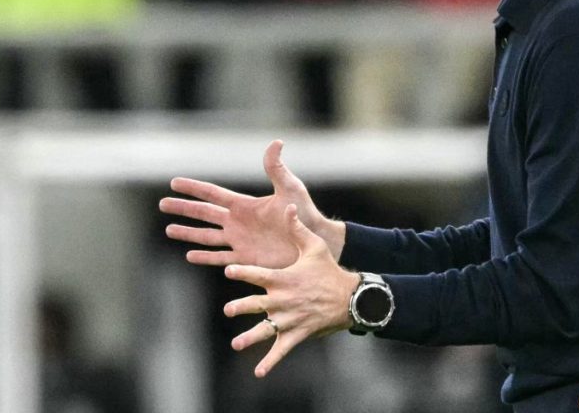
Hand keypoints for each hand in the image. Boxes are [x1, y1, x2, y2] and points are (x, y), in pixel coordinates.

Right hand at [160, 140, 344, 267]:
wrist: (314, 240)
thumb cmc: (304, 213)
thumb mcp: (289, 188)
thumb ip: (277, 168)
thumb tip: (276, 142)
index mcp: (245, 205)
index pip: (213, 194)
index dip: (194, 188)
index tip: (174, 183)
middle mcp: (238, 222)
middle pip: (204, 214)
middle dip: (183, 209)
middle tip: (162, 204)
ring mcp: (240, 241)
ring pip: (206, 237)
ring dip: (188, 233)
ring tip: (169, 230)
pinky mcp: (245, 259)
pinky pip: (220, 258)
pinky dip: (204, 257)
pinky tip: (189, 255)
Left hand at [223, 204, 360, 377]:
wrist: (351, 297)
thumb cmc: (329, 270)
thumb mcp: (314, 246)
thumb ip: (297, 228)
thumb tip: (288, 206)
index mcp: (283, 278)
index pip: (258, 274)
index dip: (242, 272)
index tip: (227, 270)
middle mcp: (283, 300)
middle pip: (257, 304)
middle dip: (242, 307)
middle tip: (229, 309)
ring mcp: (289, 319)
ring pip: (266, 330)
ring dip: (251, 338)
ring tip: (237, 344)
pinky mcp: (297, 334)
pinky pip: (281, 350)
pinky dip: (270, 362)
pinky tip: (258, 372)